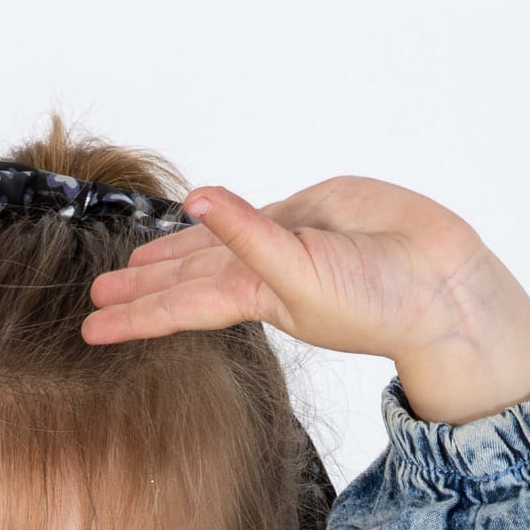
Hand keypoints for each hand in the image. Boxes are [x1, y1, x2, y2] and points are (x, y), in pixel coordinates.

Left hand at [80, 176, 529, 363]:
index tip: (89, 329)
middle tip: (96, 296)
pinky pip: (254, 214)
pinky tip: (200, 211)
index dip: (133, 315)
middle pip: (185, 279)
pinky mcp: (311, 211)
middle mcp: (260, 271)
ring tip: (134, 265)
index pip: (177, 307)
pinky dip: (224, 215)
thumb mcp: (299, 273)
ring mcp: (284, 240)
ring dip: (175, 256)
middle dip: (142, 288)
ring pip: (213, 245)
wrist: (439, 283)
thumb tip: (196, 200)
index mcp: (252, 298)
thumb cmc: (375, 301)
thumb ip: (247, 234)